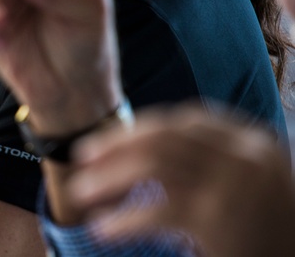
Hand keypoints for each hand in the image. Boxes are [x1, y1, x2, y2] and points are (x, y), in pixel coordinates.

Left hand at [68, 105, 294, 256]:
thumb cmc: (271, 232)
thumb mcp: (253, 185)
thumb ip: (214, 162)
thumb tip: (144, 151)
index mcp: (255, 143)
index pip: (190, 120)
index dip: (144, 127)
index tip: (111, 139)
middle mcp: (246, 157)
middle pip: (164, 136)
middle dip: (116, 143)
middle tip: (81, 155)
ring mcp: (233, 186)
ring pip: (152, 165)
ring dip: (107, 178)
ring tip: (80, 192)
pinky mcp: (217, 221)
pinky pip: (154, 212)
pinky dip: (122, 220)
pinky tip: (103, 229)